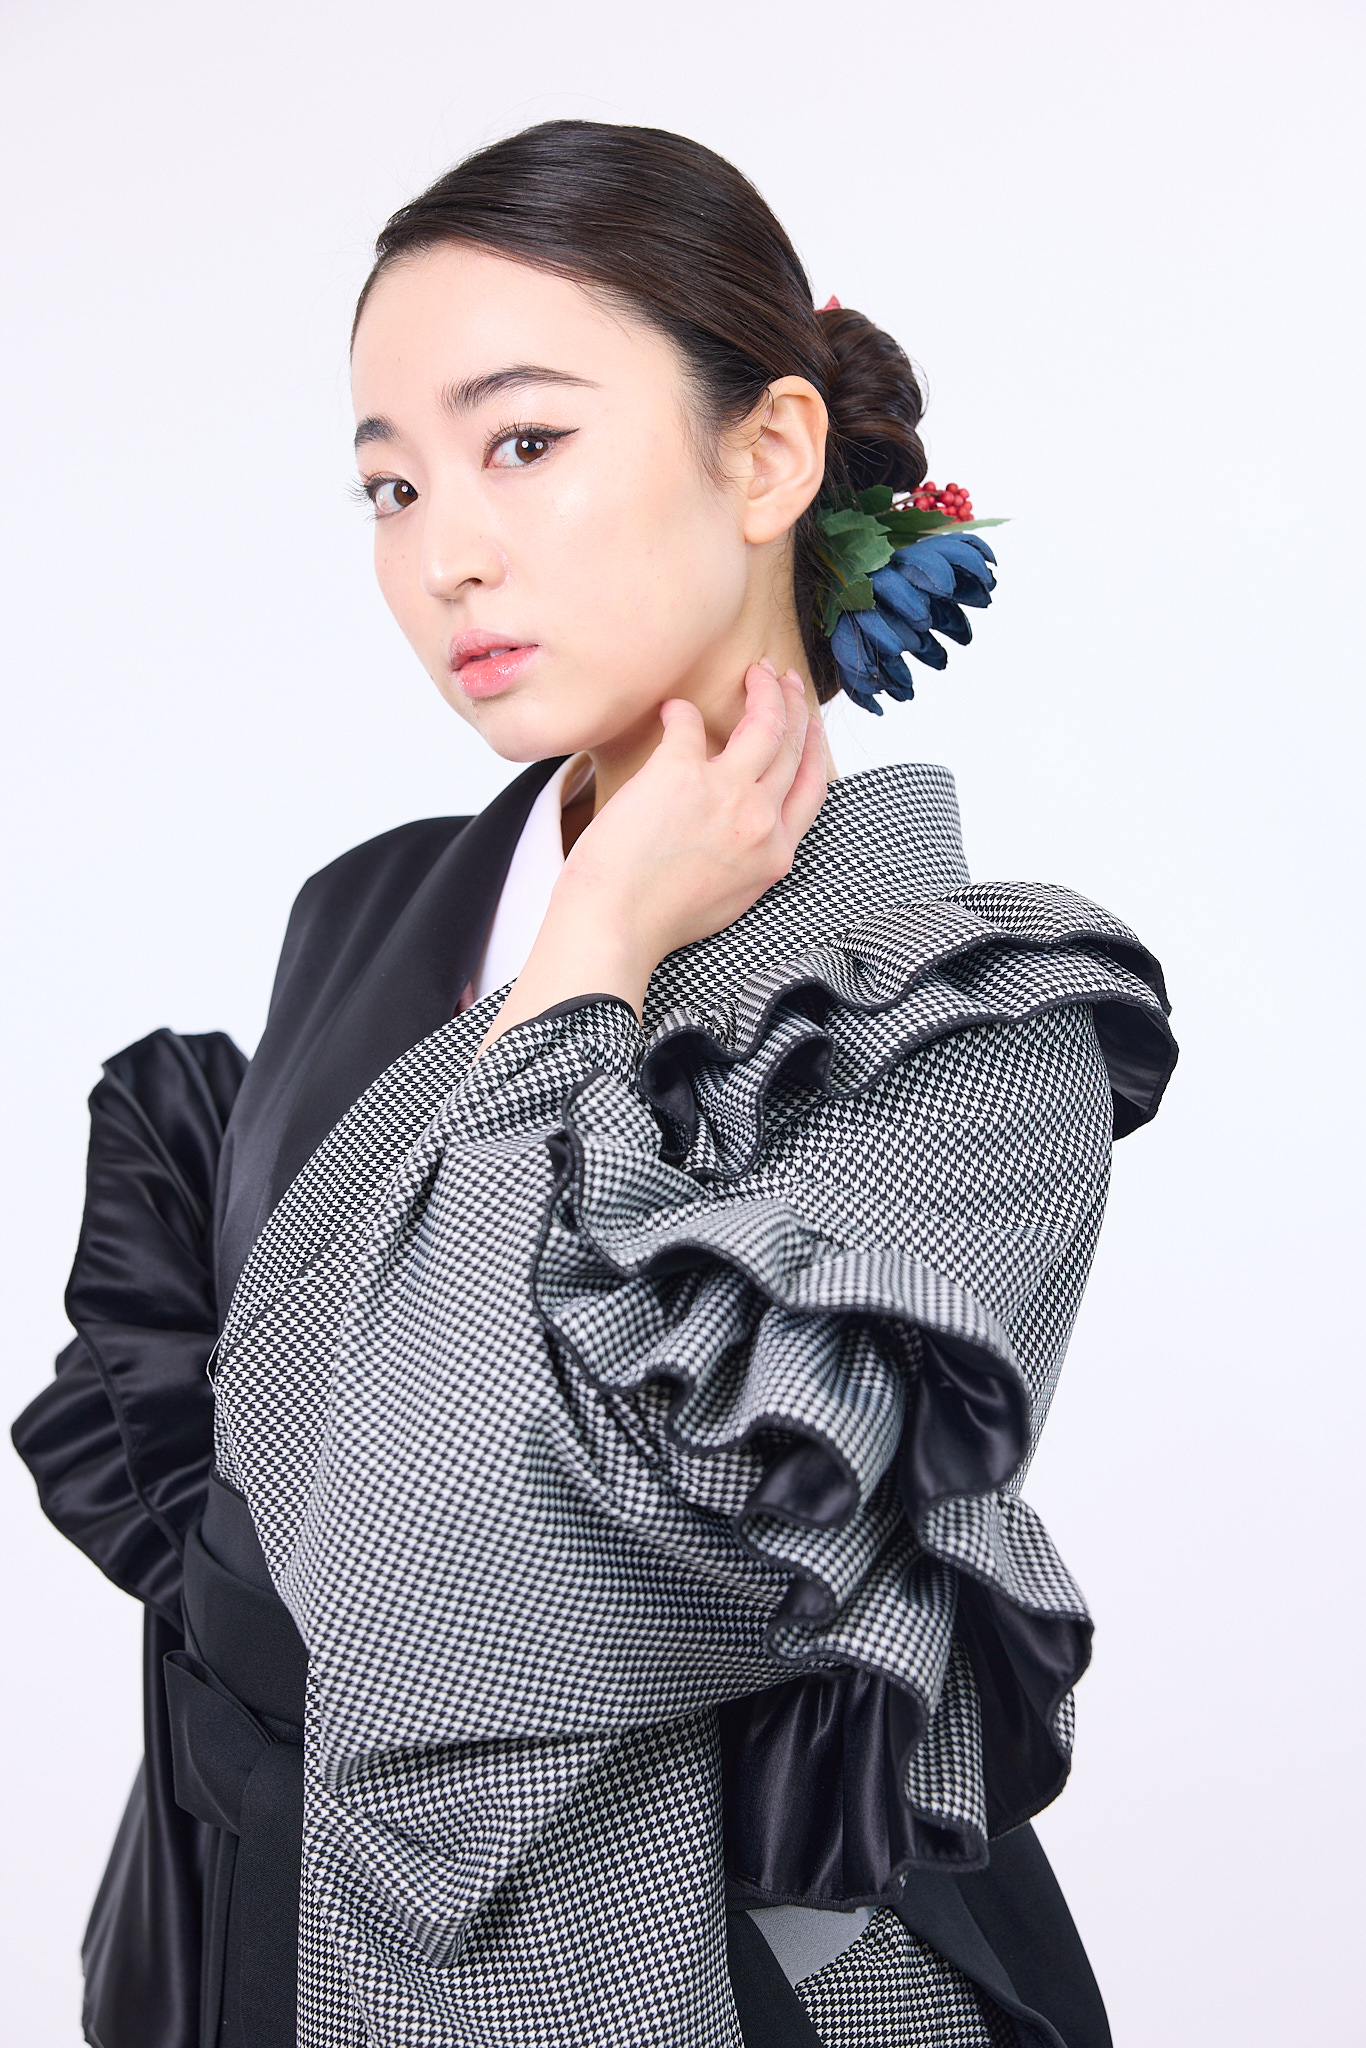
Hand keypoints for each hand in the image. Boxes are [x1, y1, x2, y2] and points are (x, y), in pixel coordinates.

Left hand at [480, 663, 827, 1048]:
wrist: (615, 923)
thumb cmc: (658, 917)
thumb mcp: (730, 895)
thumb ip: (750, 856)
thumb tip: (748, 824)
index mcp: (775, 853)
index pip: (811, 788)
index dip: (814, 748)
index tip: (809, 724)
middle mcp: (760, 819)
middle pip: (792, 748)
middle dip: (796, 706)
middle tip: (787, 681)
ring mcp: (725, 792)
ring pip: (763, 724)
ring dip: (765, 691)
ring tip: (757, 673)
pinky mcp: (680, 772)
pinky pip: (689, 724)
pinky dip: (681, 712)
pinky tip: (673, 709)